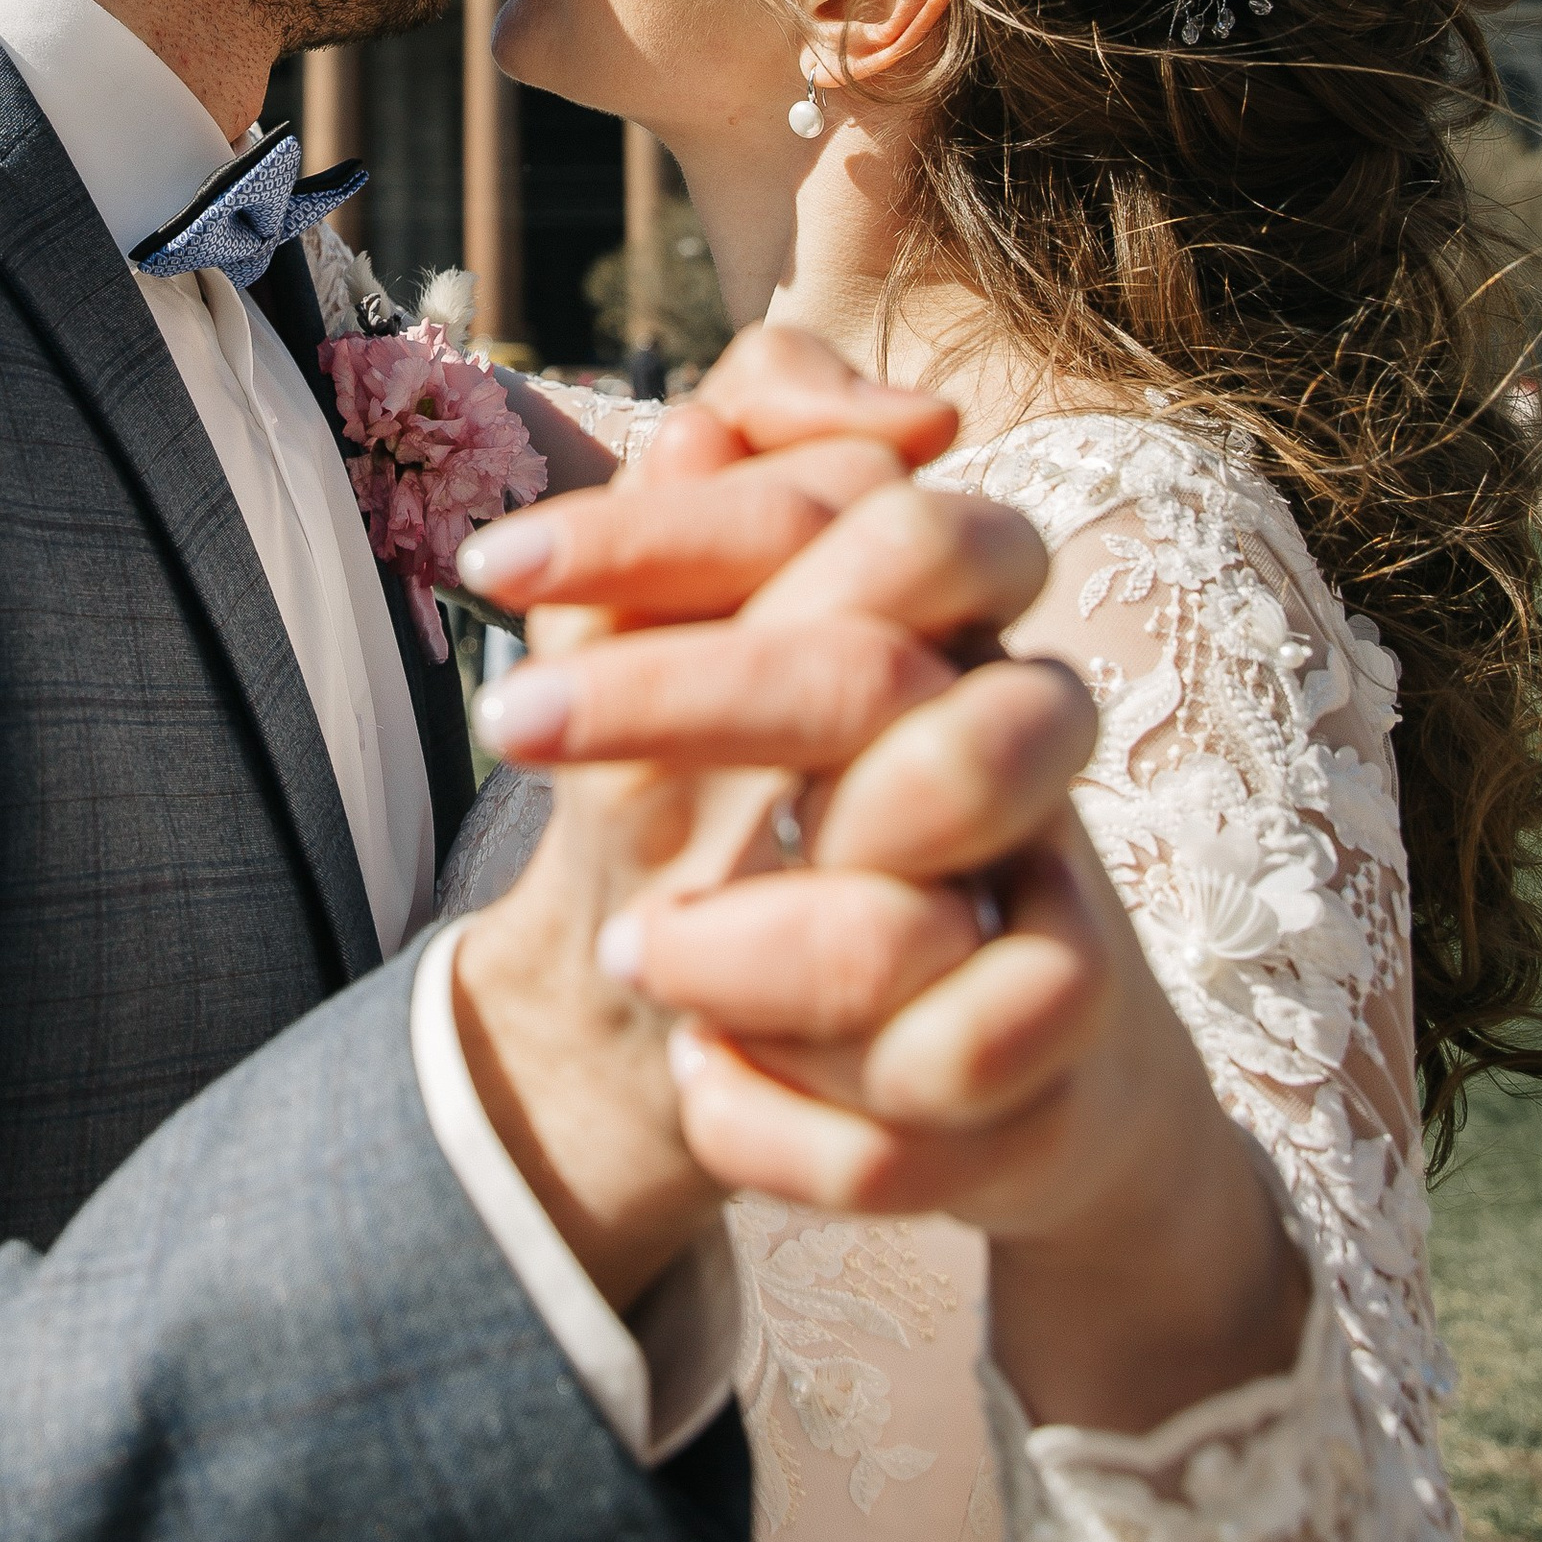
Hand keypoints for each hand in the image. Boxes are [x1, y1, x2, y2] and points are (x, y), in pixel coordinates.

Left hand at [471, 344, 1306, 1431]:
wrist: (892, 1046)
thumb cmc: (767, 808)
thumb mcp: (698, 649)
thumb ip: (692, 519)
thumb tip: (700, 428)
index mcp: (944, 592)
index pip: (834, 499)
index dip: (652, 531)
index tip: (487, 567)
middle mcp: (1012, 711)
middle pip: (866, 670)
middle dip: (672, 701)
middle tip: (512, 731)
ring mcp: (1052, 877)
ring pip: (922, 903)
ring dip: (750, 950)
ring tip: (645, 951)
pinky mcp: (1054, 1034)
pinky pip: (953, 1069)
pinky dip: (796, 1112)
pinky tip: (711, 1081)